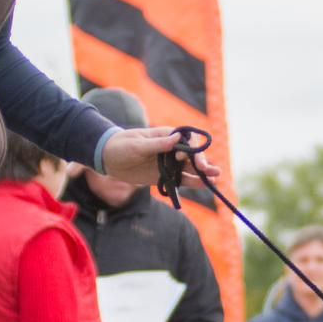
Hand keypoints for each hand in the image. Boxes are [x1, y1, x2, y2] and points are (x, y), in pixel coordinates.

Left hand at [98, 127, 221, 192]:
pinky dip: (191, 183)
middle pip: (191, 156)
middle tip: (209, 172)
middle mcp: (171, 149)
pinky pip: (180, 180)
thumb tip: (177, 139)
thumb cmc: (120, 146)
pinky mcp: (164, 175)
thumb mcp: (136, 145)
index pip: (187, 141)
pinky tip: (203, 185)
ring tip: (216, 179)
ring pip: (189, 168)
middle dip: (201, 163)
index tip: (191, 160)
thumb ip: (157, 145)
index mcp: (166, 136)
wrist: (106, 158)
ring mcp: (168, 163)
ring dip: (202, 173)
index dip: (193, 151)